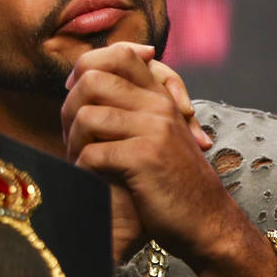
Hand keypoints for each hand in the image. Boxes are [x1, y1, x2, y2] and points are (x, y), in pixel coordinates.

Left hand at [61, 43, 275, 276]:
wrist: (206, 222)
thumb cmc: (170, 182)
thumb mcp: (156, 135)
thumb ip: (129, 108)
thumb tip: (80, 83)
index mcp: (159, 96)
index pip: (119, 54)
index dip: (87, 67)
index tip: (75, 90)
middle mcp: (158, 105)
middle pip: (92, 79)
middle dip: (70, 109)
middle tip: (72, 137)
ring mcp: (154, 129)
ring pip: (87, 116)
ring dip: (74, 143)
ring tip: (81, 161)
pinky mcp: (145, 157)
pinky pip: (92, 153)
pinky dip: (84, 169)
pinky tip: (93, 180)